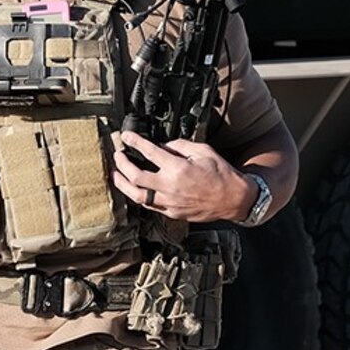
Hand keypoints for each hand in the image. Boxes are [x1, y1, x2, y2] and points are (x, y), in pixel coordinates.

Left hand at [113, 132, 257, 222]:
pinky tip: (132, 189)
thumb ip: (180, 145)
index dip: (135, 142)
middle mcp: (170, 186)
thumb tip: (163, 144)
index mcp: (178, 168)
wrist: (234, 199)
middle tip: (117, 156)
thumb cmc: (221, 174)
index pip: (149, 152)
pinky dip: (137, 196)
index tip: (126, 137)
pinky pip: (148, 205)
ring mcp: (169, 202)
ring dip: (122, 184)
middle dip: (121, 164)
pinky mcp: (171, 213)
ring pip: (136, 196)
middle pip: (135, 176)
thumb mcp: (204, 151)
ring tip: (115, 175)